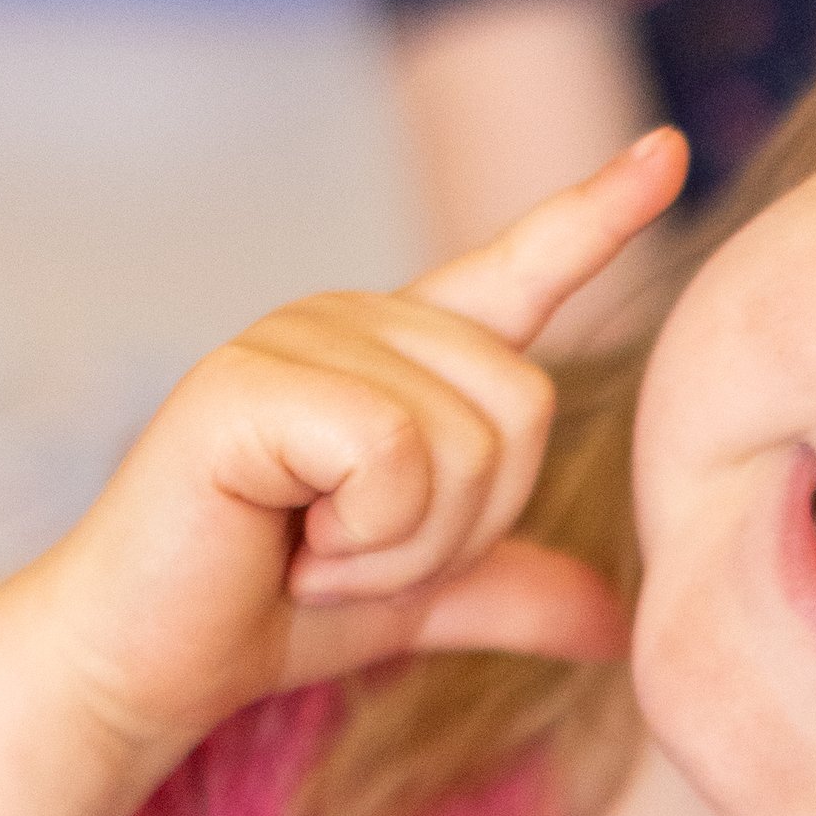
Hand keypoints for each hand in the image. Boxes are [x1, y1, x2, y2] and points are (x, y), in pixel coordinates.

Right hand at [24, 128, 687, 766]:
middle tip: (356, 554)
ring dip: (406, 545)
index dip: (595, 214)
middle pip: (524, 405)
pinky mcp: (247, 381)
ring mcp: (296, 335)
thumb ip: (506, 587)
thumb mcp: (416, 600)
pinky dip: (363, 538)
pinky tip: (289, 546)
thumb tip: (613, 626)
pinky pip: (392, 456)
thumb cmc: (265, 612)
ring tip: (314, 550)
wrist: (147, 664)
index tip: (668, 151)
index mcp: (400, 355)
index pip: (517, 270)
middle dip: (464, 526)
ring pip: (464, 440)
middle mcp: (353, 319)